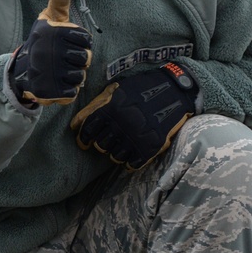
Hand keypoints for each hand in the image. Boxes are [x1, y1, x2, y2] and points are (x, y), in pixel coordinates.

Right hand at [8, 0, 91, 105]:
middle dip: (78, 61)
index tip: (65, 43)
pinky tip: (56, 84)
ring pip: (80, 76)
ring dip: (73, 76)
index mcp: (53, 32)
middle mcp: (49, 51)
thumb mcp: (51, 17)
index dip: (79, 43)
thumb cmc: (44, 42)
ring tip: (59, 71)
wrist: (22, 72)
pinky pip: (73, 92)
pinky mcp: (49, 91)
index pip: (86, 40)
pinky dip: (67, 91)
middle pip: (86, 59)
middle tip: (61, 60)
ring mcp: (48, 72)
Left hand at [70, 62, 200, 169]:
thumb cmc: (142, 88)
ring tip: (123, 144)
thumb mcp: (117, 89)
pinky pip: (132, 164)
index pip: (88, 130)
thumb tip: (77, 124)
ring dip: (116, 152)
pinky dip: (130, 161)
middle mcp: (121, 125)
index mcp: (110, 109)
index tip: (84, 142)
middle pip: (100, 146)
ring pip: (115, 156)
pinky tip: (133, 153)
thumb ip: (97, 105)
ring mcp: (136, 138)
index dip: (83, 138)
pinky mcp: (149, 148)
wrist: (175, 91)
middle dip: (103, 143)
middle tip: (110, 139)